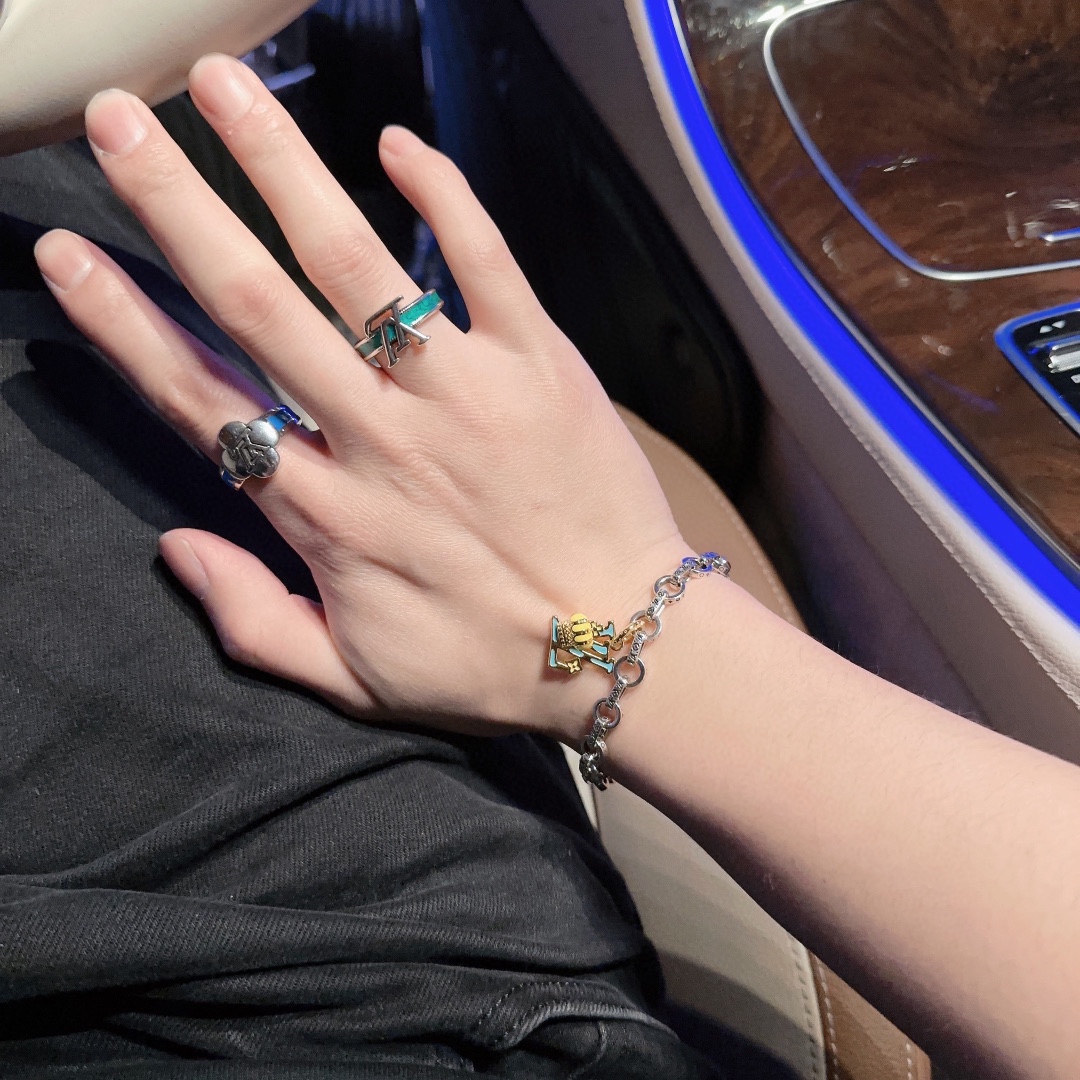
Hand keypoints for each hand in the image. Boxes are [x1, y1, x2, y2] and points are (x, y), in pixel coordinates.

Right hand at [34, 55, 687, 740]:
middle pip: (259, 308)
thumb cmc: (492, 666)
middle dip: (178, 208)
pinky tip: (397, 143)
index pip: (202, 401)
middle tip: (119, 124)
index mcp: (326, 515)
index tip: (68, 257)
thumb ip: (252, 619)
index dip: (125, 325)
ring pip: (357, 267)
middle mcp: (381, 441)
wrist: (628, 650)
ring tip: (223, 90)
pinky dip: (445, 197)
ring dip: (284, 171)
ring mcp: (463, 395)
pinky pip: (487, 263)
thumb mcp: (356, 679)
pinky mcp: (540, 366)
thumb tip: (174, 545)